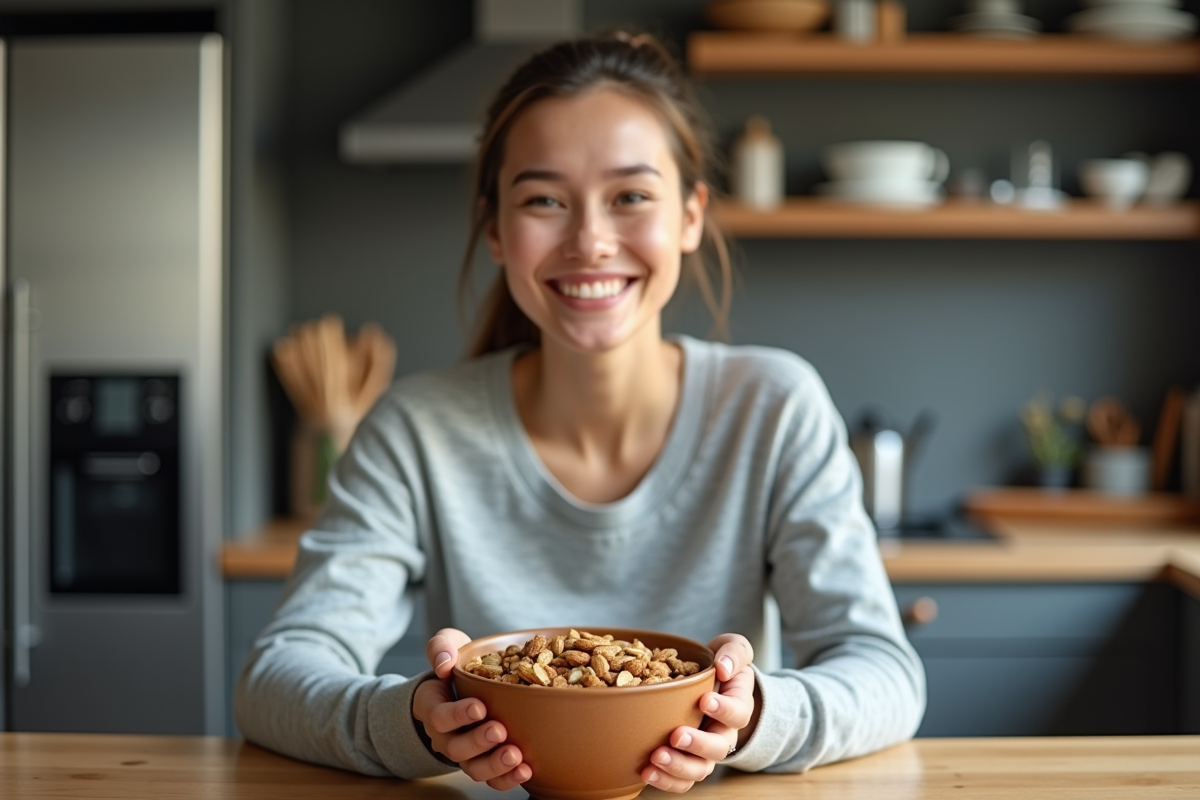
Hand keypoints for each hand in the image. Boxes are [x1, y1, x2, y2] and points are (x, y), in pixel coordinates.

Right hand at [411, 628, 531, 790]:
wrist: (461, 687)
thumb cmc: (455, 665)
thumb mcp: (446, 646)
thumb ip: (441, 648)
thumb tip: (444, 663)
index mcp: (433, 707)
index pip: (440, 716)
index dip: (458, 714)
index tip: (479, 706)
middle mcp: (446, 735)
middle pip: (456, 748)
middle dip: (479, 741)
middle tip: (499, 730)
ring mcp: (464, 752)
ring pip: (473, 768)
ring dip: (495, 765)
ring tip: (516, 756)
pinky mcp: (484, 761)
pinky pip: (492, 778)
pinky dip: (508, 778)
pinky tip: (526, 770)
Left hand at [641, 633, 757, 793]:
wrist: (714, 684)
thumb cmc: (723, 665)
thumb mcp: (734, 649)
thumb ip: (734, 653)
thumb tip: (723, 667)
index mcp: (738, 705)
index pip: (738, 713)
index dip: (723, 710)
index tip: (704, 700)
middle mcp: (725, 733)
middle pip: (719, 748)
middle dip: (697, 744)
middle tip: (676, 735)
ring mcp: (706, 751)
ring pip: (700, 769)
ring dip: (678, 766)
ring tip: (656, 758)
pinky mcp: (687, 761)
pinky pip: (681, 780)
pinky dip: (666, 780)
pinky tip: (647, 772)